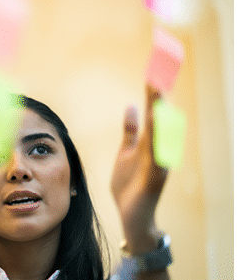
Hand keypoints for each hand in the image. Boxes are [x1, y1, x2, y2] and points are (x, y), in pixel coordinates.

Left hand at [111, 85, 167, 254]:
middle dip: (158, 96)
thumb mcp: (126, 153)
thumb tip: (132, 106)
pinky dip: (157, 140)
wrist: (131, 215)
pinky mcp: (155, 178)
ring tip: (157, 91)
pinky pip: (156, 156)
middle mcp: (157, 150)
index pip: (153, 113)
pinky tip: (155, 125)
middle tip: (159, 72)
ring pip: (159, 134)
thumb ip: (130, 131)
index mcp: (149, 143)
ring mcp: (158, 163)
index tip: (154, 70)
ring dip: (159, 112)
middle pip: (159, 119)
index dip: (153, 93)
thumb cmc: (130, 184)